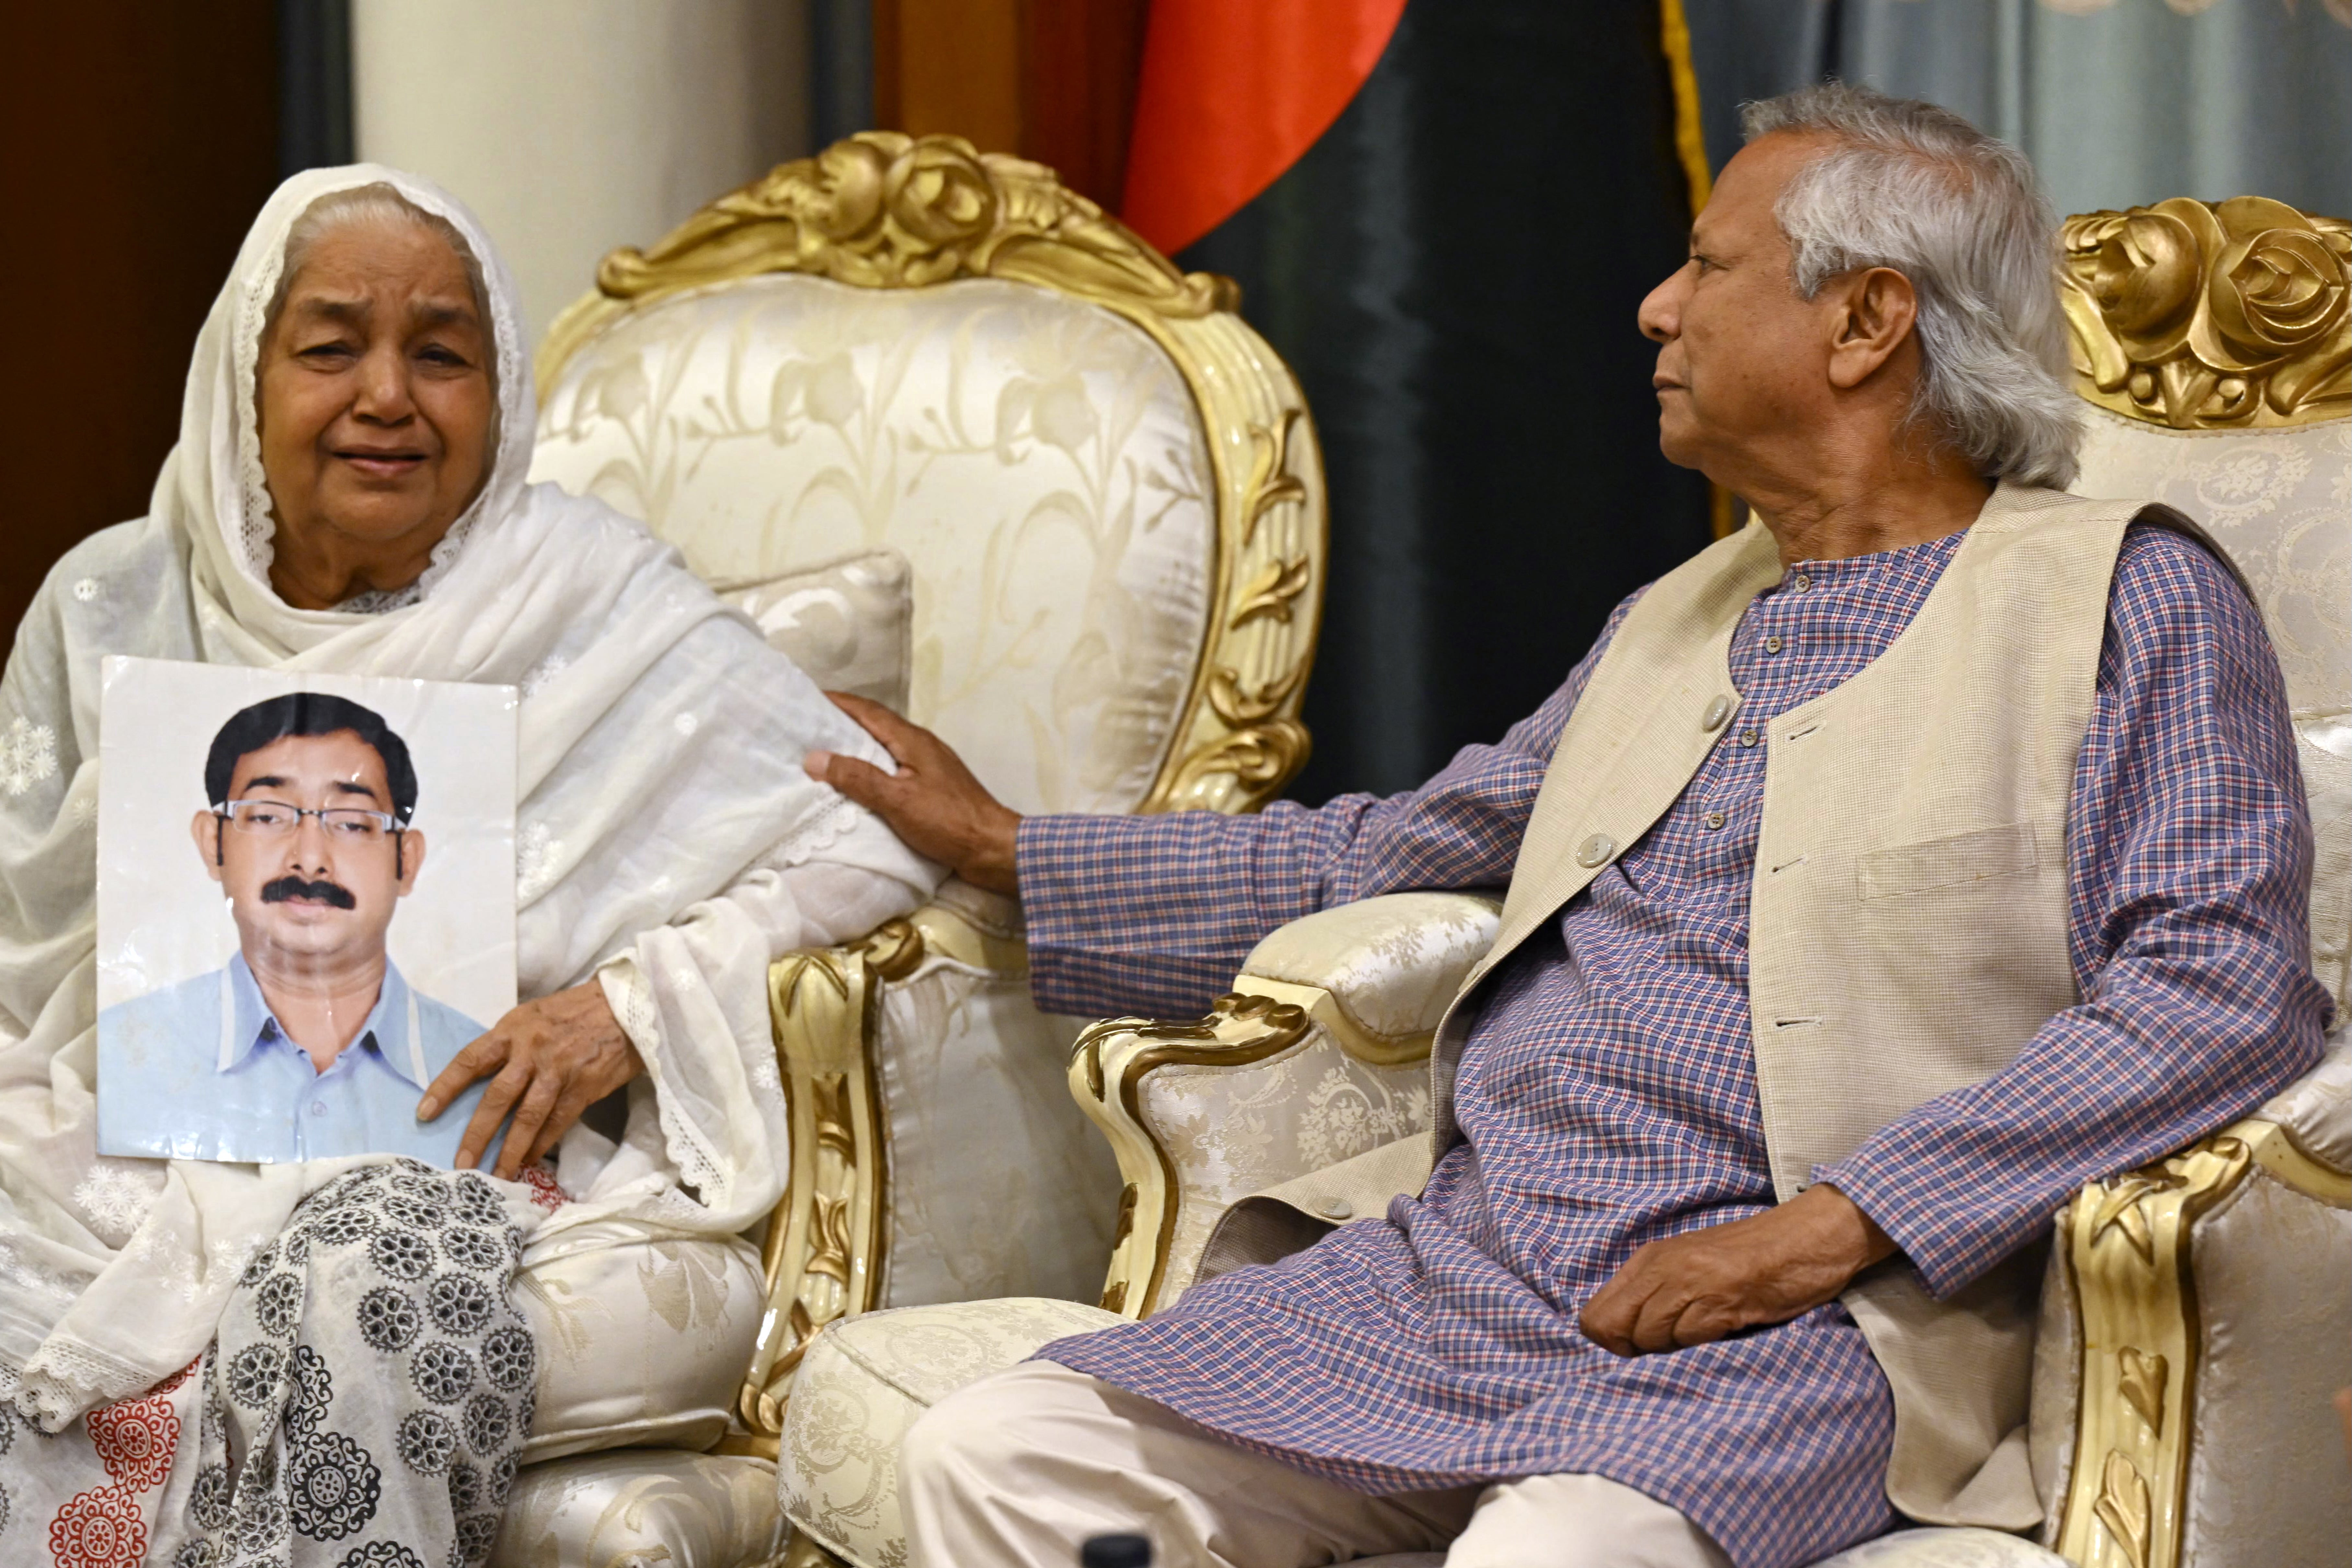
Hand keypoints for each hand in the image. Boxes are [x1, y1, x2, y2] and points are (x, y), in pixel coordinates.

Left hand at [418, 981, 643, 1178]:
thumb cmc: (574, 1011)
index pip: (470, 1060)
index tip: (424, 1113)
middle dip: (476, 1134)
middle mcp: (531, 1050)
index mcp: (513, 1030)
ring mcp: (559, 1071)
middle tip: (461, 1164)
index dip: (445, 1087)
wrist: (626, 1005)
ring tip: (496, 1176)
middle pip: (497, 1097)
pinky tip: (529, 1160)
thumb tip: (485, 1078)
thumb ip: (510, 1045)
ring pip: (527, 1117)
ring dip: (510, 1151)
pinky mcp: (583, 1087)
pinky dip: (541, 1144)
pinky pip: (557, 1122)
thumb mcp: (533, 1016)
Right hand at [804, 692, 1021, 894]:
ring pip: (884, 748)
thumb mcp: (897, 799)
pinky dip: (870, 770)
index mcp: (912, 740)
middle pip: (874, 726)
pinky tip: (856, 785)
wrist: (992, 848)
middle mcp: (920, 746)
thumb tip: (814, 758)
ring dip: (855, 748)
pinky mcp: (931, 788)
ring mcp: (928, 767)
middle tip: (807, 727)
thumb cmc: (948, 821)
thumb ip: (857, 778)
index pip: (868, 711)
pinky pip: (892, 769)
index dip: (838, 702)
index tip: (807, 698)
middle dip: (841, 723)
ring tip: (823, 754)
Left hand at [1579, 1184, 1895, 1356]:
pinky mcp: (1723, 1298)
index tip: (1638, 1349)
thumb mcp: (1690, 1268)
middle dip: (1633, 1351)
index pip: (1595, 1314)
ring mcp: (1691, 1281)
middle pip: (1611, 1328)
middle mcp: (1663, 1267)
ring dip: (1672, 1349)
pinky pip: (1690, 1338)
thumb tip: (1626, 1339)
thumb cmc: (1750, 1259)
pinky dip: (1702, 1345)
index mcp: (1649, 1259)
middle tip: (1670, 1349)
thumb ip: (1656, 1295)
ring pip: (1649, 1337)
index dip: (1611, 1342)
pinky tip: (1724, 1330)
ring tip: (1705, 1333)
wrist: (1807, 1238)